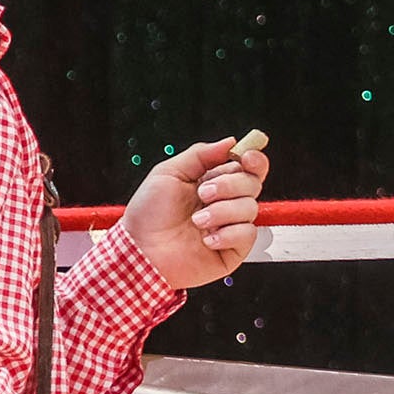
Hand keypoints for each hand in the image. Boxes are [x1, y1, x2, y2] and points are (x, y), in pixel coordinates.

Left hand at [129, 133, 267, 290]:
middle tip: (204, 194)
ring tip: (197, 221)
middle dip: (229, 185)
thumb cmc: (148, 215)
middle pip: (252, 183)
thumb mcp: (168, 173)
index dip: (253, 160)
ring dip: (222, 212)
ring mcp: (229, 227)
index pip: (246, 167)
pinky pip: (247, 234)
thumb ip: (200, 154)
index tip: (246, 157)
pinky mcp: (232, 250)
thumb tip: (231, 142)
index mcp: (212, 183)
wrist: (140, 251)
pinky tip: (207, 239)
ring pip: (250, 208)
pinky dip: (228, 234)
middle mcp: (224, 203)